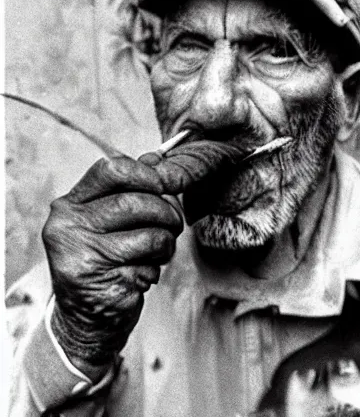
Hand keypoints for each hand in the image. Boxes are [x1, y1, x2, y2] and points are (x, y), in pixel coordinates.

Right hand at [42, 141, 242, 375]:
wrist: (86, 317)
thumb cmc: (103, 260)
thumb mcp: (108, 220)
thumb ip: (130, 188)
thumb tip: (157, 159)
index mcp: (70, 206)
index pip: (111, 170)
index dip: (147, 173)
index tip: (168, 183)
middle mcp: (68, 228)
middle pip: (136, 202)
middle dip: (167, 213)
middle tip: (173, 224)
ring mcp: (83, 256)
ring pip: (151, 234)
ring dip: (166, 244)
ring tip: (156, 253)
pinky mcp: (102, 282)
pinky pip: (150, 265)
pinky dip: (155, 269)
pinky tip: (140, 274)